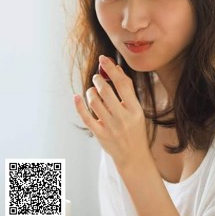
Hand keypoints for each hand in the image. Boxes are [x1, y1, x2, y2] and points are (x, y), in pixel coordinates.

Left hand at [74, 55, 149, 170]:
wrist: (133, 155)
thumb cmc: (136, 129)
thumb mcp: (137, 109)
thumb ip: (127, 90)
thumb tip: (116, 69)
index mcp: (135, 109)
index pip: (122, 84)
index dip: (112, 69)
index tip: (104, 59)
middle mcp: (123, 117)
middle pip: (107, 92)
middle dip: (99, 80)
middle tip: (97, 76)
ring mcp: (110, 127)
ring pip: (95, 103)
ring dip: (91, 91)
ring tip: (92, 89)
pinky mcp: (100, 134)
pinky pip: (86, 118)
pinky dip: (79, 106)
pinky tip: (77, 97)